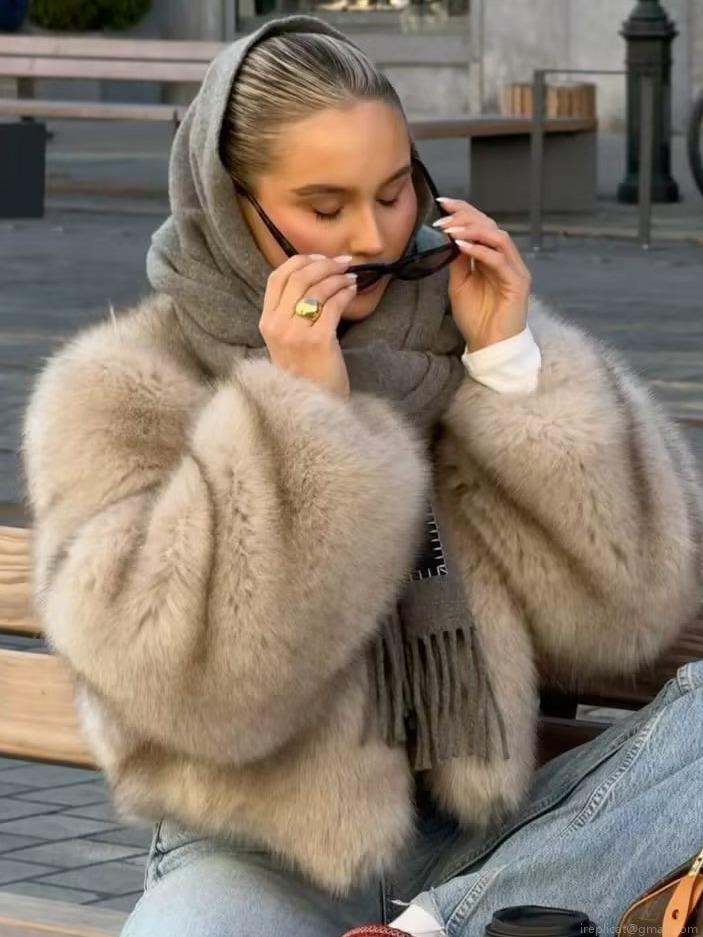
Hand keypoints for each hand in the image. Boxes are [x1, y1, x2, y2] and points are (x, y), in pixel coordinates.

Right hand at [260, 253, 356, 400]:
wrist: (313, 406)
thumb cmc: (305, 374)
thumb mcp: (286, 342)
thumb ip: (289, 314)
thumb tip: (313, 279)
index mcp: (266, 322)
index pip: (276, 278)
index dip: (299, 261)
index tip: (319, 258)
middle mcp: (277, 325)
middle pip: (299, 277)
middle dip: (324, 264)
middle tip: (343, 263)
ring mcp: (296, 333)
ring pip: (317, 288)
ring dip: (338, 277)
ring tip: (351, 277)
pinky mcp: (318, 340)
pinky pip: (333, 305)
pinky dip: (345, 293)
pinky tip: (353, 291)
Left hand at [434, 198, 530, 351]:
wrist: (489, 347)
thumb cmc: (476, 319)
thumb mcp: (459, 285)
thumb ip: (457, 261)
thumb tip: (448, 236)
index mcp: (493, 258)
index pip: (481, 226)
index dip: (464, 212)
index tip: (442, 203)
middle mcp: (507, 259)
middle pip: (490, 226)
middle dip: (466, 216)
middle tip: (443, 214)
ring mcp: (515, 270)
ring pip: (497, 238)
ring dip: (472, 230)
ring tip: (450, 229)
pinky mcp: (518, 283)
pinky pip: (499, 259)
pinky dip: (480, 250)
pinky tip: (462, 245)